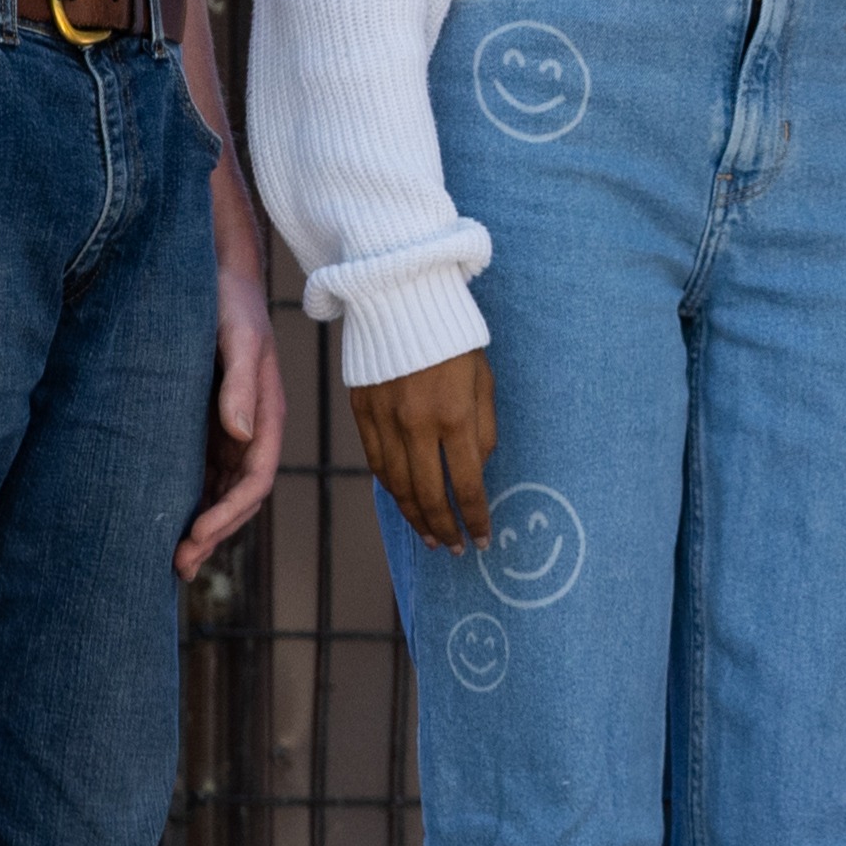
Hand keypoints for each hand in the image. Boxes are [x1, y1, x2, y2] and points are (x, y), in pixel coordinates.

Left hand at [184, 234, 287, 578]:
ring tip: (174, 562)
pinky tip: (168, 518)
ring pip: (221, 490)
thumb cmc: (230, 300)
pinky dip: (192, 499)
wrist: (218, 270)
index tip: (195, 535)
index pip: (254, 480)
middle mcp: (251, 427)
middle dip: (213, 533)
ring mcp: (231, 427)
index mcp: (267, 414)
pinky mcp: (207, 420)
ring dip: (204, 526)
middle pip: (239, 496)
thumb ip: (239, 383)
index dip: (227, 513)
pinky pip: (204, 471)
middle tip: (178, 566)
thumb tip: (241, 434)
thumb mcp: (237, 337)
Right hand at [352, 351, 496, 552]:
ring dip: (415, 517)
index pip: (465, 485)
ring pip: (396, 485)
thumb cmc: (454, 337)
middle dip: (445, 528)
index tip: (483, 539)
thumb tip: (476, 471)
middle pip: (428, 495)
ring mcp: (384, 420)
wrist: (401, 296)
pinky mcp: (361, 411)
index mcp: (455, 416)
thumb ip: (483, 430)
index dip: (475, 519)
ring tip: (431, 535)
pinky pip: (375, 462)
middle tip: (455, 549)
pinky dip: (390, 488)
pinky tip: (403, 501)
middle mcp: (416, 424)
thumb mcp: (484, 380)